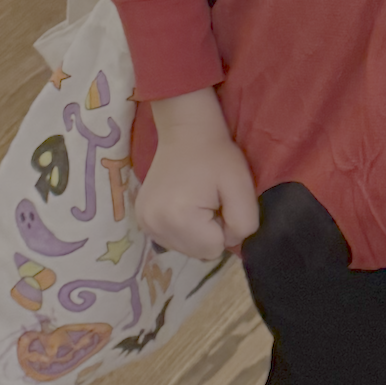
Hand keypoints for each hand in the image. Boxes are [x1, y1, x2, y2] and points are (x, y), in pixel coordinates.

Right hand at [136, 88, 259, 259]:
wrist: (186, 131)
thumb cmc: (216, 155)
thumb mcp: (242, 187)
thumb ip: (244, 224)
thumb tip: (229, 242)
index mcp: (179, 219)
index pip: (215, 249)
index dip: (224, 227)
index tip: (220, 201)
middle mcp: (155, 226)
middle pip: (198, 253)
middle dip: (210, 232)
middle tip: (209, 199)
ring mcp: (145, 224)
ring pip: (186, 248)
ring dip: (196, 232)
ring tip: (196, 199)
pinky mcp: (141, 219)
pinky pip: (172, 240)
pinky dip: (182, 228)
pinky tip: (183, 203)